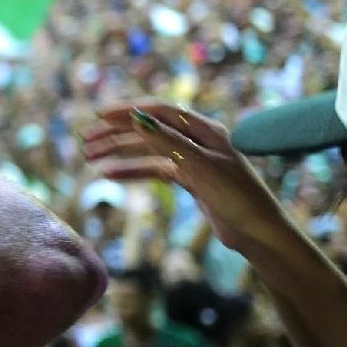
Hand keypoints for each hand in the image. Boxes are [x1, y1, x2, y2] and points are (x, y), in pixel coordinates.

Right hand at [80, 101, 292, 258]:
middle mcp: (198, 140)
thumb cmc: (238, 199)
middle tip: (87, 141)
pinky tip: (111, 174)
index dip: (128, 112)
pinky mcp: (191, 180)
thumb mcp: (201, 168)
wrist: (259, 234)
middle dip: (117, 134)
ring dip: (120, 153)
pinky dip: (133, 171)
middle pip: (150, 130)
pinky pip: (155, 170)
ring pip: (149, 151)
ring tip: (91, 158)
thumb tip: (137, 119)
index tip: (99, 117)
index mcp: (206, 130)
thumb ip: (169, 143)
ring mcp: (193, 160)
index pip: (160, 112)